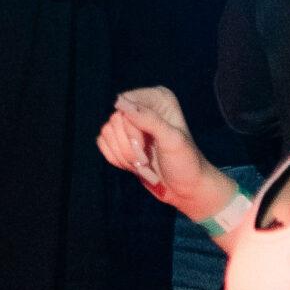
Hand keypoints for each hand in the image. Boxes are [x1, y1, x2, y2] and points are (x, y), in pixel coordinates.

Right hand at [97, 86, 236, 221]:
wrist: (186, 190)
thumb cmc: (185, 163)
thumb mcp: (171, 140)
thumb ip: (148, 119)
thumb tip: (120, 102)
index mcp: (158, 99)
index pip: (126, 103)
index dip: (130, 129)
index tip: (144, 148)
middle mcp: (143, 107)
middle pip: (115, 120)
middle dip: (129, 148)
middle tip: (146, 161)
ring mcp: (131, 124)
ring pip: (107, 133)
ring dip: (125, 156)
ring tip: (145, 166)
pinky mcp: (123, 141)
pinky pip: (103, 143)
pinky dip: (117, 159)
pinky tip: (135, 167)